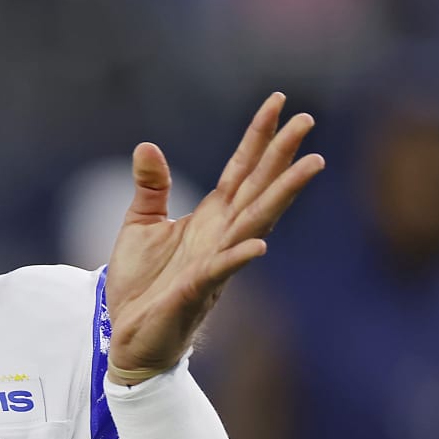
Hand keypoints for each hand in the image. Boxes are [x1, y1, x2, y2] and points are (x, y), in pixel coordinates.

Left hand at [104, 93, 323, 381]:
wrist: (127, 336)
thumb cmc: (141, 284)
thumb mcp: (141, 225)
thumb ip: (151, 187)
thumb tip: (146, 146)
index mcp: (210, 217)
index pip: (241, 169)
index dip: (259, 136)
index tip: (280, 101)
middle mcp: (221, 236)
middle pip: (259, 188)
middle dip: (282, 155)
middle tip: (308, 119)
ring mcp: (214, 263)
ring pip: (255, 223)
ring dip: (281, 195)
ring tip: (311, 166)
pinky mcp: (196, 292)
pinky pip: (221, 272)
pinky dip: (239, 258)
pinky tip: (259, 245)